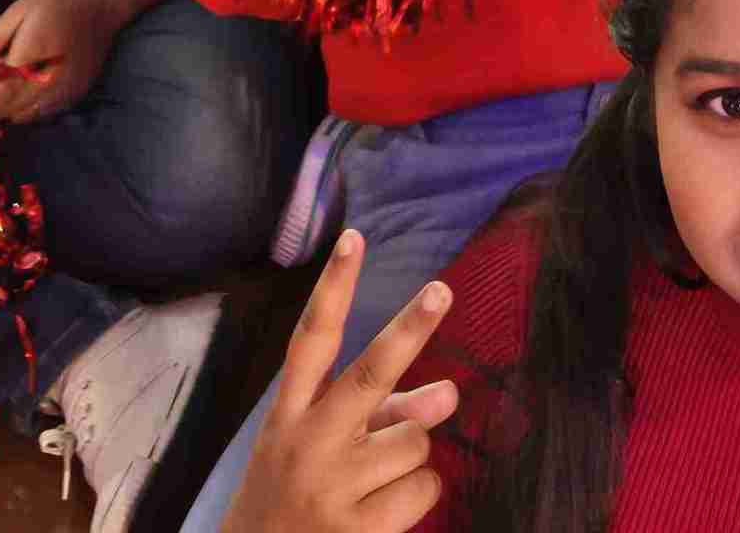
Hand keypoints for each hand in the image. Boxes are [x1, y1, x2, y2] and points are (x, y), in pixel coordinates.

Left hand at [0, 0, 123, 123]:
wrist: (99, 5)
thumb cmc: (55, 3)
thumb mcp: (18, 11)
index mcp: (31, 57)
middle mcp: (49, 82)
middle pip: (9, 110)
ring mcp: (63, 92)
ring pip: (24, 116)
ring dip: (5, 112)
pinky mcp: (73, 96)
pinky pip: (42, 113)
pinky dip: (24, 111)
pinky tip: (18, 96)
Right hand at [224, 228, 456, 532]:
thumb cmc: (294, 495)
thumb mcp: (316, 446)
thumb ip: (378, 410)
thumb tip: (449, 393)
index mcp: (290, 414)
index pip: (311, 340)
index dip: (333, 287)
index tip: (354, 237)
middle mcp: (308, 443)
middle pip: (369, 374)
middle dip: (409, 330)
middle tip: (441, 290)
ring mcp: (333, 488)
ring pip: (414, 439)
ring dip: (411, 452)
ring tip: (376, 477)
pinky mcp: (358, 531)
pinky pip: (424, 487)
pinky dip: (417, 492)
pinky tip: (384, 508)